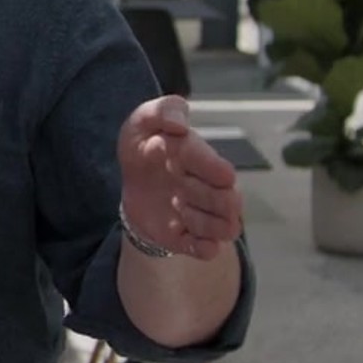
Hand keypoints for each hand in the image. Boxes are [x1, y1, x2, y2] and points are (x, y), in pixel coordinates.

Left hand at [116, 95, 243, 259]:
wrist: (132, 182)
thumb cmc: (144, 146)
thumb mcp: (144, 121)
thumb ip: (163, 111)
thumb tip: (179, 125)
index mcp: (202, 160)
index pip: (219, 170)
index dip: (209, 169)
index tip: (195, 165)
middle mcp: (210, 188)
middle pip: (229, 202)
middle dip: (205, 197)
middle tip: (178, 187)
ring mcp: (203, 214)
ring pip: (225, 228)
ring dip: (204, 223)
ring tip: (177, 208)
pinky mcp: (191, 237)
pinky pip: (208, 250)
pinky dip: (202, 247)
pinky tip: (184, 235)